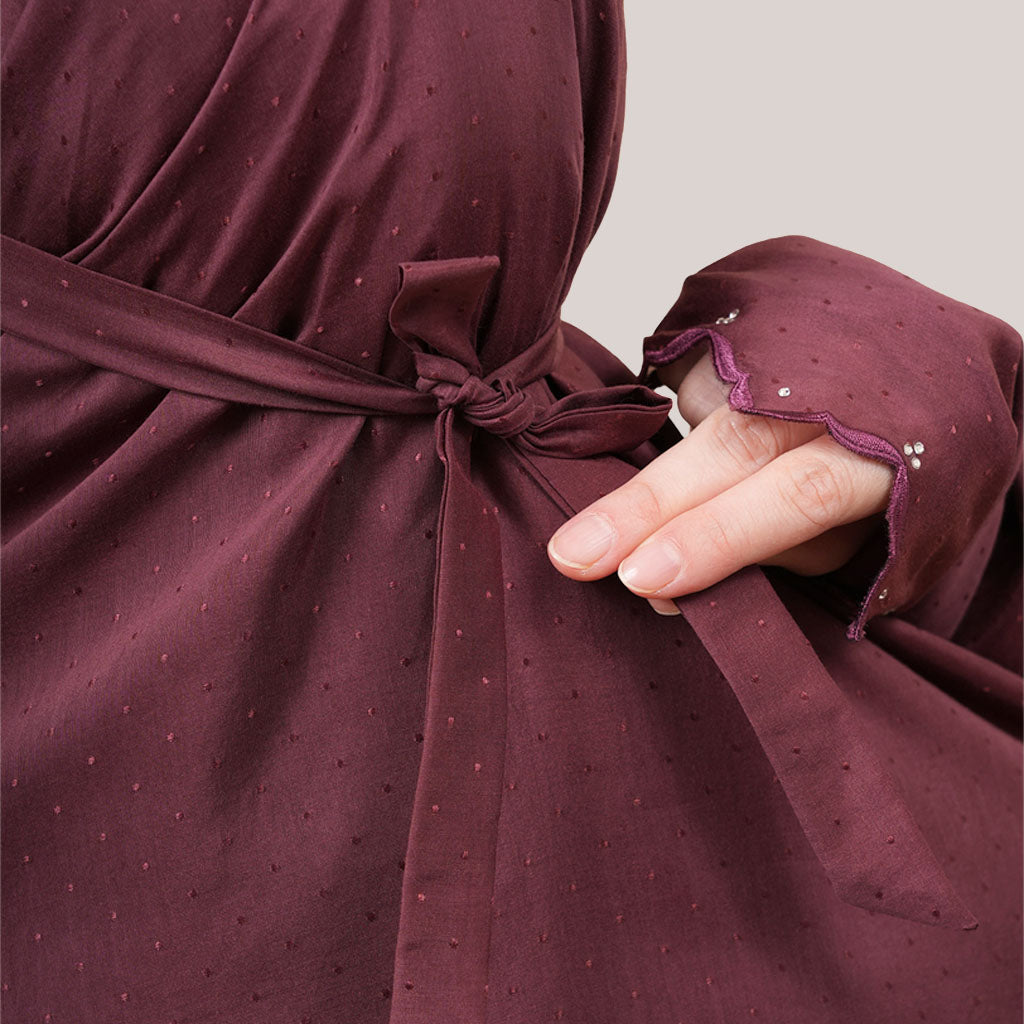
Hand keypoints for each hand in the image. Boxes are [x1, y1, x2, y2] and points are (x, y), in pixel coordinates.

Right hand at [546, 345, 893, 613]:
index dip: (715, 538)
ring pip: (699, 408)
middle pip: (730, 444)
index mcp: (889, 451)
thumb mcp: (858, 539)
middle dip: (640, 506)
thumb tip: (658, 587)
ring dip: (679, 469)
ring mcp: (794, 339)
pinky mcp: (755, 313)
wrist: (934, 360)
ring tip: (707, 482)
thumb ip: (765, 557)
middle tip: (568, 555)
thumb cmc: (895, 474)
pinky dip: (689, 419)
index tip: (642, 579)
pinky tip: (727, 423)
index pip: (797, 496)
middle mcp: (840, 383)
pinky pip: (691, 377)